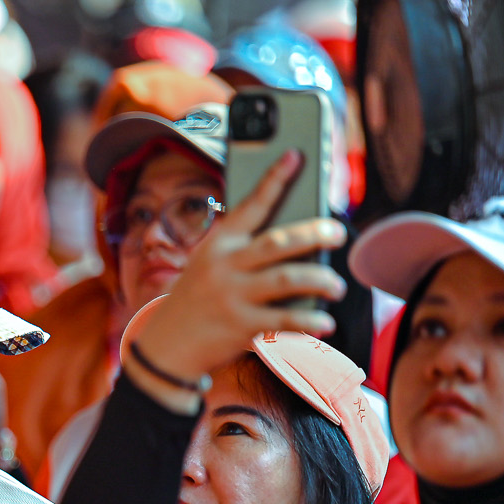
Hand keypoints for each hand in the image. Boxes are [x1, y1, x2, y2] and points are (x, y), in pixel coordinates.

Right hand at [124, 152, 346, 408]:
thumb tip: (297, 242)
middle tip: (337, 233)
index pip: (250, 205)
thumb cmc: (196, 300)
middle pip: (278, 242)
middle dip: (315, 233)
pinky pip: (285, 321)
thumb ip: (241, 251)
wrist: (165, 346)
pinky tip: (325, 322)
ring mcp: (232, 297)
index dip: (275, 179)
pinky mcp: (241, 327)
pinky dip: (309, 322)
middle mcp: (224, 267)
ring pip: (287, 279)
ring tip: (336, 285)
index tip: (297, 156)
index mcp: (218, 245)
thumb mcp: (207, 266)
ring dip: (320, 280)